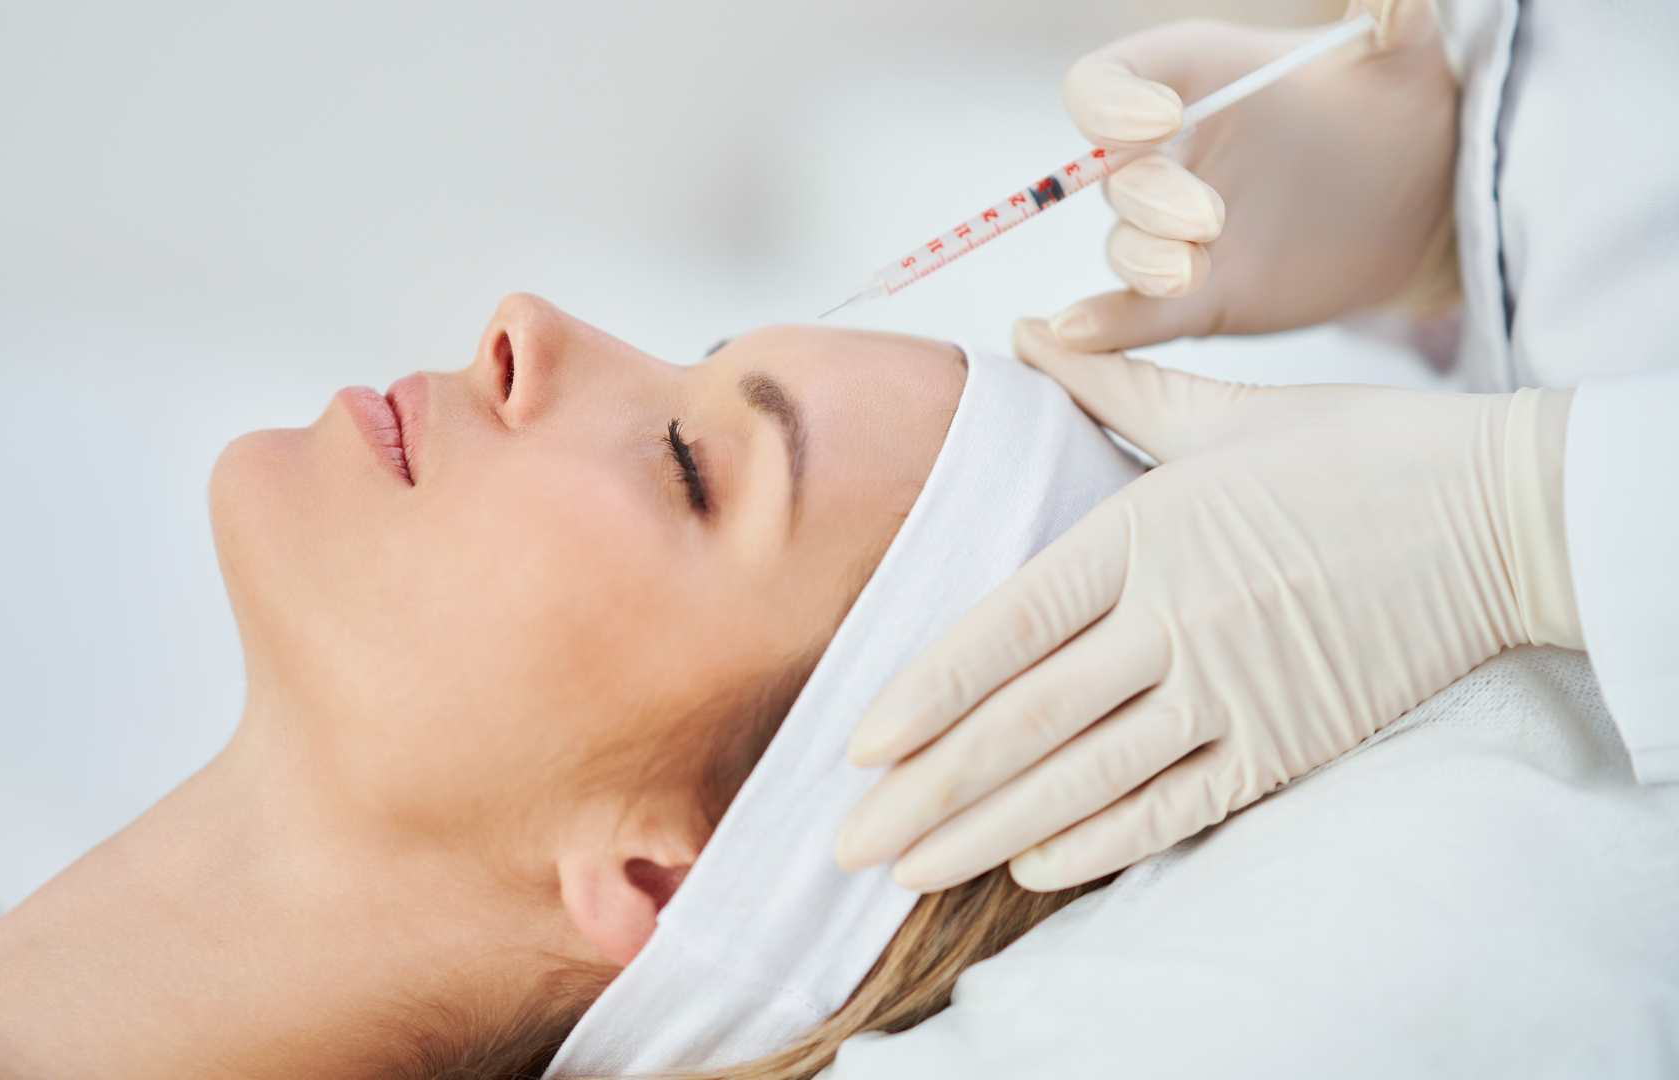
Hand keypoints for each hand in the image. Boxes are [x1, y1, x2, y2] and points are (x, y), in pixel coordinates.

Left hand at [835, 322, 1572, 891]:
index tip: (859, 744)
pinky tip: (1033, 868)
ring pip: (1086, 778)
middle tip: (848, 841)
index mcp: (1143, 532)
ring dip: (988, 832)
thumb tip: (1024, 332)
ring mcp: (1233, 689)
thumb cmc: (1355, 451)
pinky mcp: (1287, 741)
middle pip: (1025, 722)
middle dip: (928, 791)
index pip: (1005, 629)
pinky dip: (1103, 842)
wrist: (1503, 512)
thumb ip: (1110, 386)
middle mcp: (1175, 618)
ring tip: (912, 870)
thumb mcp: (1222, 410)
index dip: (926, 695)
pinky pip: (1178, 808)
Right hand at [1053, 0, 1456, 352]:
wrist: (1421, 201)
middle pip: (1110, 175)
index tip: (1161, 117)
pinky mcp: (1196, 295)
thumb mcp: (1402, 60)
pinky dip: (1101, 327)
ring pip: (1123, 246)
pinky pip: (1133, 315)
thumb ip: (1392, 21)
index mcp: (1191, 82)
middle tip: (1210, 218)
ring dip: (1141, 260)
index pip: (1106, 82)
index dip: (1110, 102)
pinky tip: (1073, 334)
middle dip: (1150, 199)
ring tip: (1191, 271)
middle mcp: (1168, 156)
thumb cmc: (1395, 112)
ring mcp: (1176, 231)